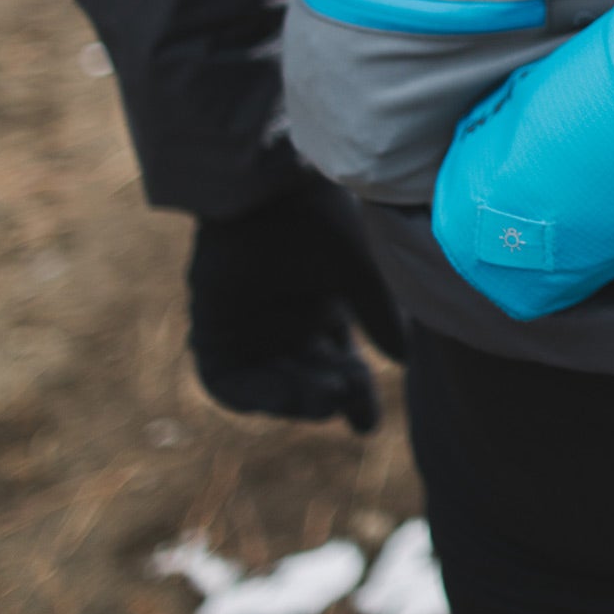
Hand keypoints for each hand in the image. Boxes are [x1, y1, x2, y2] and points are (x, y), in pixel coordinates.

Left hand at [187, 173, 409, 432]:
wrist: (268, 186)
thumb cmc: (318, 216)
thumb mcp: (360, 272)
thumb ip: (379, 316)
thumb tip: (402, 361)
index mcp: (321, 309)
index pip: (340, 367)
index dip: (355, 398)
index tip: (367, 427)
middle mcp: (284, 323)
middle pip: (308, 381)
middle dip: (330, 398)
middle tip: (347, 398)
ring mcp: (247, 329)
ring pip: (272, 386)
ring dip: (296, 400)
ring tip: (325, 396)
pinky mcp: (211, 329)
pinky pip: (226, 382)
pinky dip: (254, 395)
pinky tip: (283, 393)